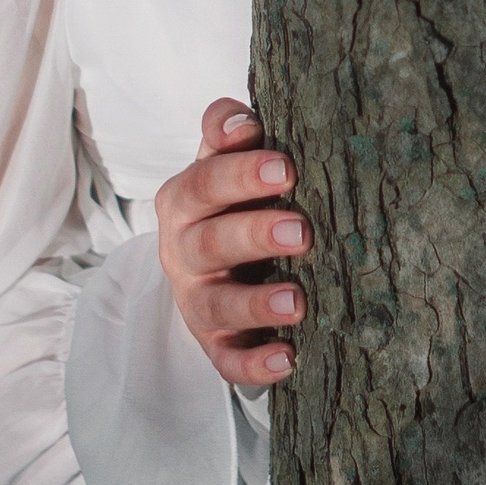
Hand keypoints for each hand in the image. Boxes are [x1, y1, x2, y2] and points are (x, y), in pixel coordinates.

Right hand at [154, 97, 312, 387]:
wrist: (208, 263)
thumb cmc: (232, 200)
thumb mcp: (222, 161)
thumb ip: (228, 134)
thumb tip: (242, 119)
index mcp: (185, 198)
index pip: (204, 181)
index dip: (240, 173)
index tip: (285, 166)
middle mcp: (183, 250)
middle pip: (211, 241)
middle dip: (254, 234)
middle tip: (301, 229)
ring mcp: (196, 300)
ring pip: (217, 305)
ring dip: (255, 304)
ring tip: (297, 302)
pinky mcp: (214, 344)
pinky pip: (228, 360)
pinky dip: (255, 365)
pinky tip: (288, 360)